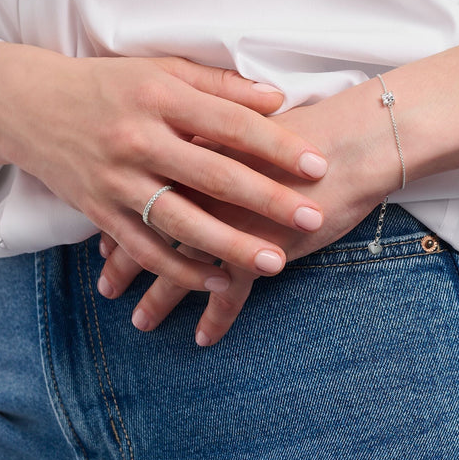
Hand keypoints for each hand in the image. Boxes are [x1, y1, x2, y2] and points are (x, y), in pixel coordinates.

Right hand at [0, 42, 329, 290]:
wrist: (29, 106)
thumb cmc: (107, 84)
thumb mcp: (161, 70)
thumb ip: (220, 85)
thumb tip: (277, 99)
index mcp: (160, 97)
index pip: (230, 124)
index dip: (278, 146)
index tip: (317, 166)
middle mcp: (138, 139)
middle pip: (212, 175)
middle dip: (267, 200)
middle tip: (313, 218)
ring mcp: (116, 180)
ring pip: (181, 221)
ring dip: (230, 245)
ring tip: (275, 262)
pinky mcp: (99, 212)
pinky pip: (144, 249)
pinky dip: (180, 270)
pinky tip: (218, 282)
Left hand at [99, 42, 458, 344]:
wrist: (355, 140)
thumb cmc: (307, 128)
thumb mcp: (249, 121)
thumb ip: (212, 135)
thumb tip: (190, 145)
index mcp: (193, 153)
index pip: (143, 191)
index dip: (120, 219)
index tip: (103, 242)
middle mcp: (199, 189)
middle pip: (150, 232)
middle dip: (124, 263)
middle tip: (106, 286)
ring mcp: (226, 222)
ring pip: (178, 268)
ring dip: (158, 299)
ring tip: (140, 321)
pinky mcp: (258, 250)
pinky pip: (229, 293)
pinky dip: (217, 318)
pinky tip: (204, 338)